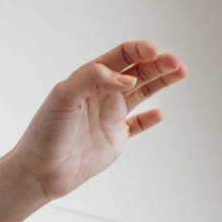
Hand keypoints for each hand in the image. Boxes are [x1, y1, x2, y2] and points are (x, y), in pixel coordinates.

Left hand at [12, 39, 185, 202]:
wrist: (41, 170)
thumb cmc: (45, 132)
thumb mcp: (64, 96)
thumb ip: (95, 79)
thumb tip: (128, 78)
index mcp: (89, 78)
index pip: (120, 56)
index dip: (139, 51)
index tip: (153, 53)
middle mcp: (102, 93)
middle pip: (137, 71)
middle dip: (158, 64)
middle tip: (176, 63)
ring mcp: (109, 115)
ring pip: (142, 92)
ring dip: (161, 82)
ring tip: (180, 72)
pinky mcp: (115, 138)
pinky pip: (137, 125)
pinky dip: (149, 119)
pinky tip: (160, 113)